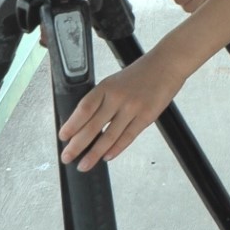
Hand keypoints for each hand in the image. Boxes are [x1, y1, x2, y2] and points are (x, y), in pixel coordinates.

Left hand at [58, 54, 183, 169]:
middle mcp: (117, 97)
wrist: (167, 64)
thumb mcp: (115, 81)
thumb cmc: (141, 73)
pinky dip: (116, 149)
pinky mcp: (147, 117)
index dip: (71, 125)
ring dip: (94, 153)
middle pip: (93, 126)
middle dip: (77, 145)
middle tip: (67, 157)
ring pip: (109, 136)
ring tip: (84, 165)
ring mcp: (132, 108)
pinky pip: (128, 137)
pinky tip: (107, 156)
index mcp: (106, 86)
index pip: (84, 108)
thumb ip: (102, 99)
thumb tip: (85, 122)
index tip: (63, 137)